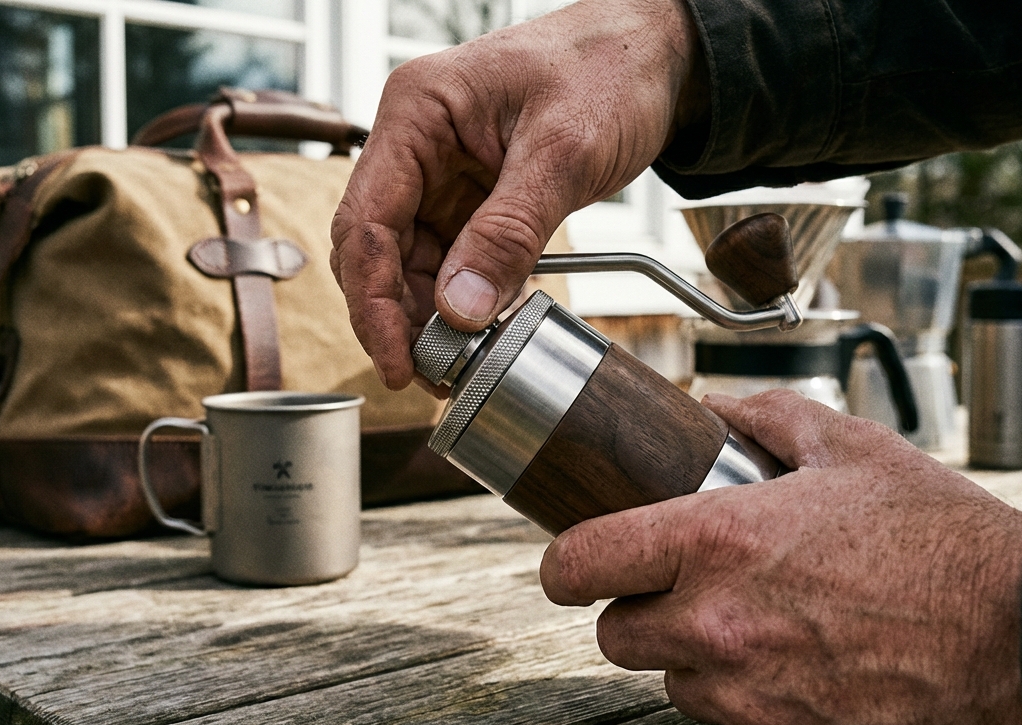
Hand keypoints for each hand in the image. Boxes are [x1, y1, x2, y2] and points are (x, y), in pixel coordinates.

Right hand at [330, 0, 706, 388]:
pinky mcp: (470, 196)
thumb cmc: (609, 67)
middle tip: (431, 374)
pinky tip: (482, 329)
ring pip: (410, 262)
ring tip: (460, 361)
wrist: (655, 53)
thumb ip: (508, 233)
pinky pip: (451, 259)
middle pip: (376, 249)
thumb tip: (460, 310)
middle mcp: (415, 143)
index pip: (366, 221)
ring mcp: (440, 172)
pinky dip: (463, 299)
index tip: (397, 360)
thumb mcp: (564, 153)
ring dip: (430, 315)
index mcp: (416, 112)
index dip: (374, 301)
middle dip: (399, 316)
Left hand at [539, 390, 1021, 724]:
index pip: (578, 564)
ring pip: (678, 686)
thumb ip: (767, 417)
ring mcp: (749, 701)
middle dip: (643, 614)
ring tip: (775, 632)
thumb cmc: (943, 542)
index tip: (575, 564)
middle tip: (696, 594)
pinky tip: (813, 679)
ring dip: (705, 662)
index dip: (567, 564)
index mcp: (717, 542)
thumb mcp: (854, 450)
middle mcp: (717, 627)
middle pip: (616, 636)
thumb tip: (712, 407)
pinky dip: (761, 711)